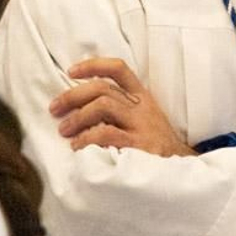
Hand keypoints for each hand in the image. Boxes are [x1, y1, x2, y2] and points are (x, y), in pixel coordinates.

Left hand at [51, 57, 194, 156]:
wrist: (181, 170)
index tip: (71, 71)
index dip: (93, 65)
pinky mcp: (139, 144)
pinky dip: (86, 139)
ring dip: (77, 117)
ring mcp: (141, 124)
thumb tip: (77, 106)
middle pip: (103, 87)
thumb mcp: (142, 120)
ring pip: (103, 105)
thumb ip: (119, 109)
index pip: (119, 69)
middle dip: (73, 96)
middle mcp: (142, 107)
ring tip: (65, 131)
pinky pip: (106, 133)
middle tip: (55, 109)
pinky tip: (78, 147)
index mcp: (142, 97)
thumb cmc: (154, 145)